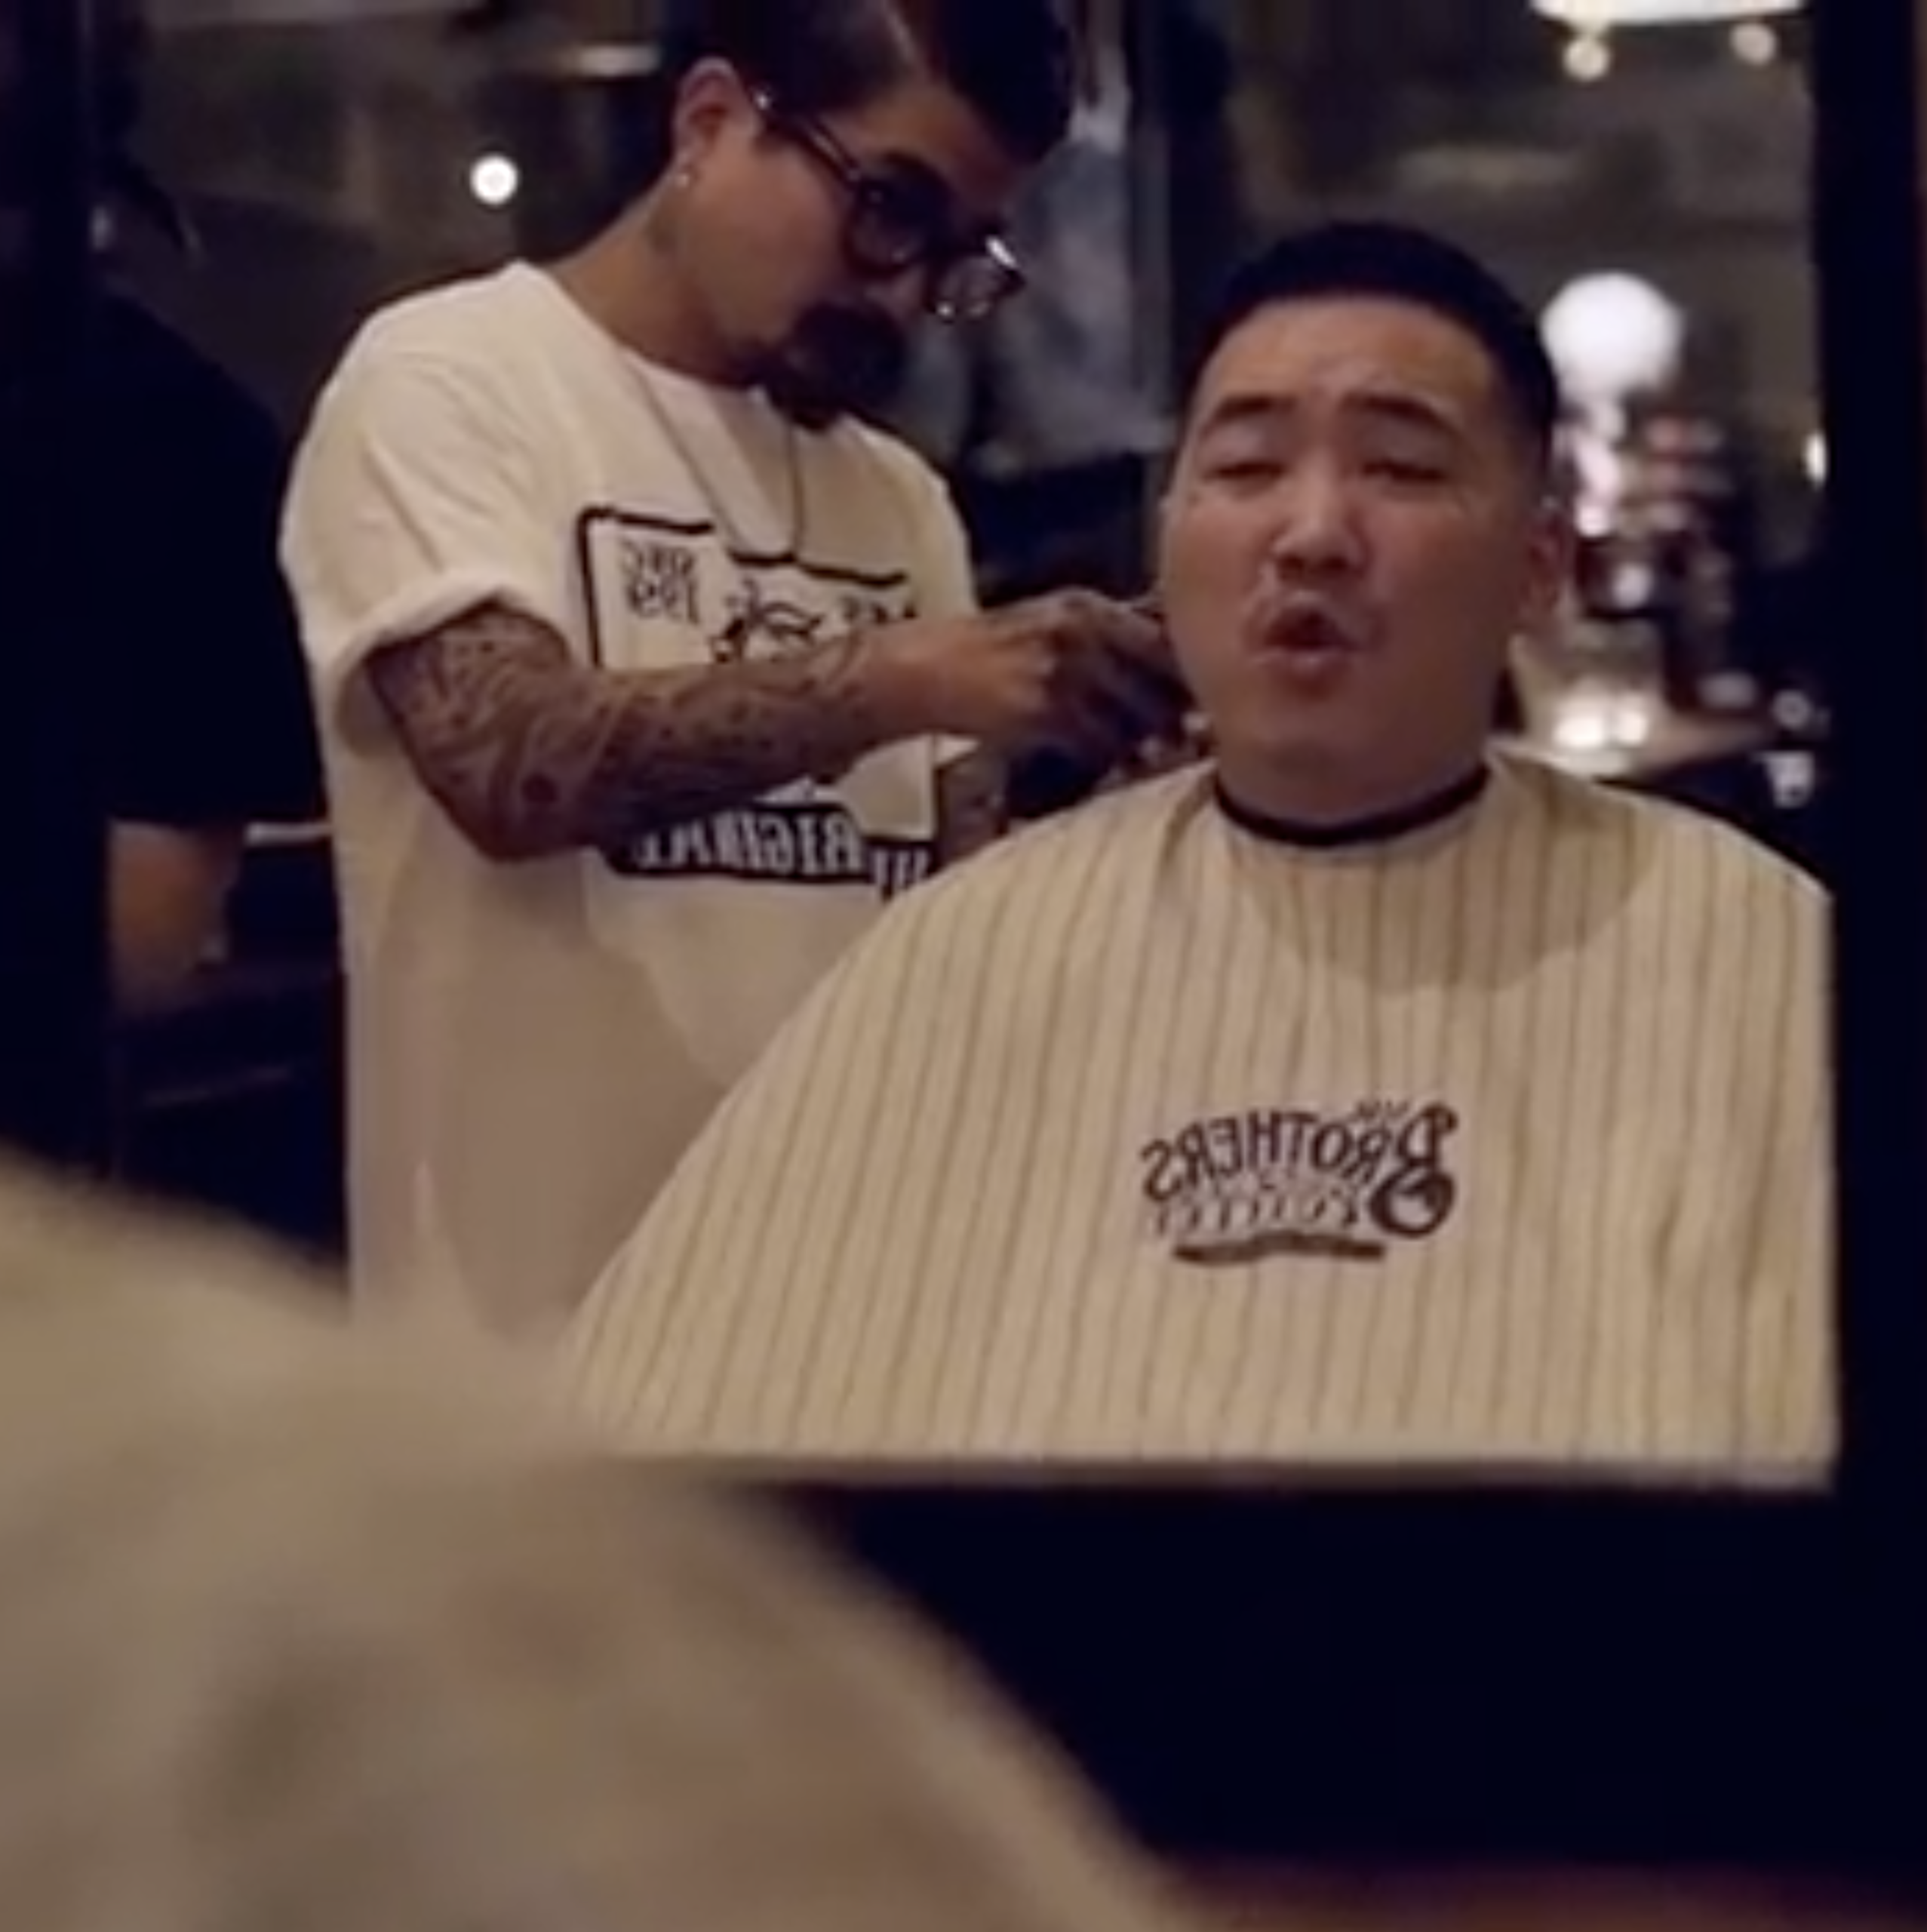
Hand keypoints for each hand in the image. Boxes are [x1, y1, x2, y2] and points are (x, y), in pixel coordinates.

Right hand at [863, 590, 1188, 761]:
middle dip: (1172, 714)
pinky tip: (1099, 766)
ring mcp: (1061, 672)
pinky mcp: (1041, 713)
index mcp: (1085, 606)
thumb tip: (1165, 666)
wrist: (918, 671)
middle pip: (1156, 680)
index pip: (1161, 638)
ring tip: (1143, 758)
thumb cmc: (985, 653)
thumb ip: (1101, 637)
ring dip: (1141, 744)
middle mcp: (1079, 632)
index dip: (1186, 674)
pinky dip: (1104, 761)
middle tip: (1183, 739)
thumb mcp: (1046, 624)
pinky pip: (1096, 746)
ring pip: (1131, 719)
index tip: (1200, 700)